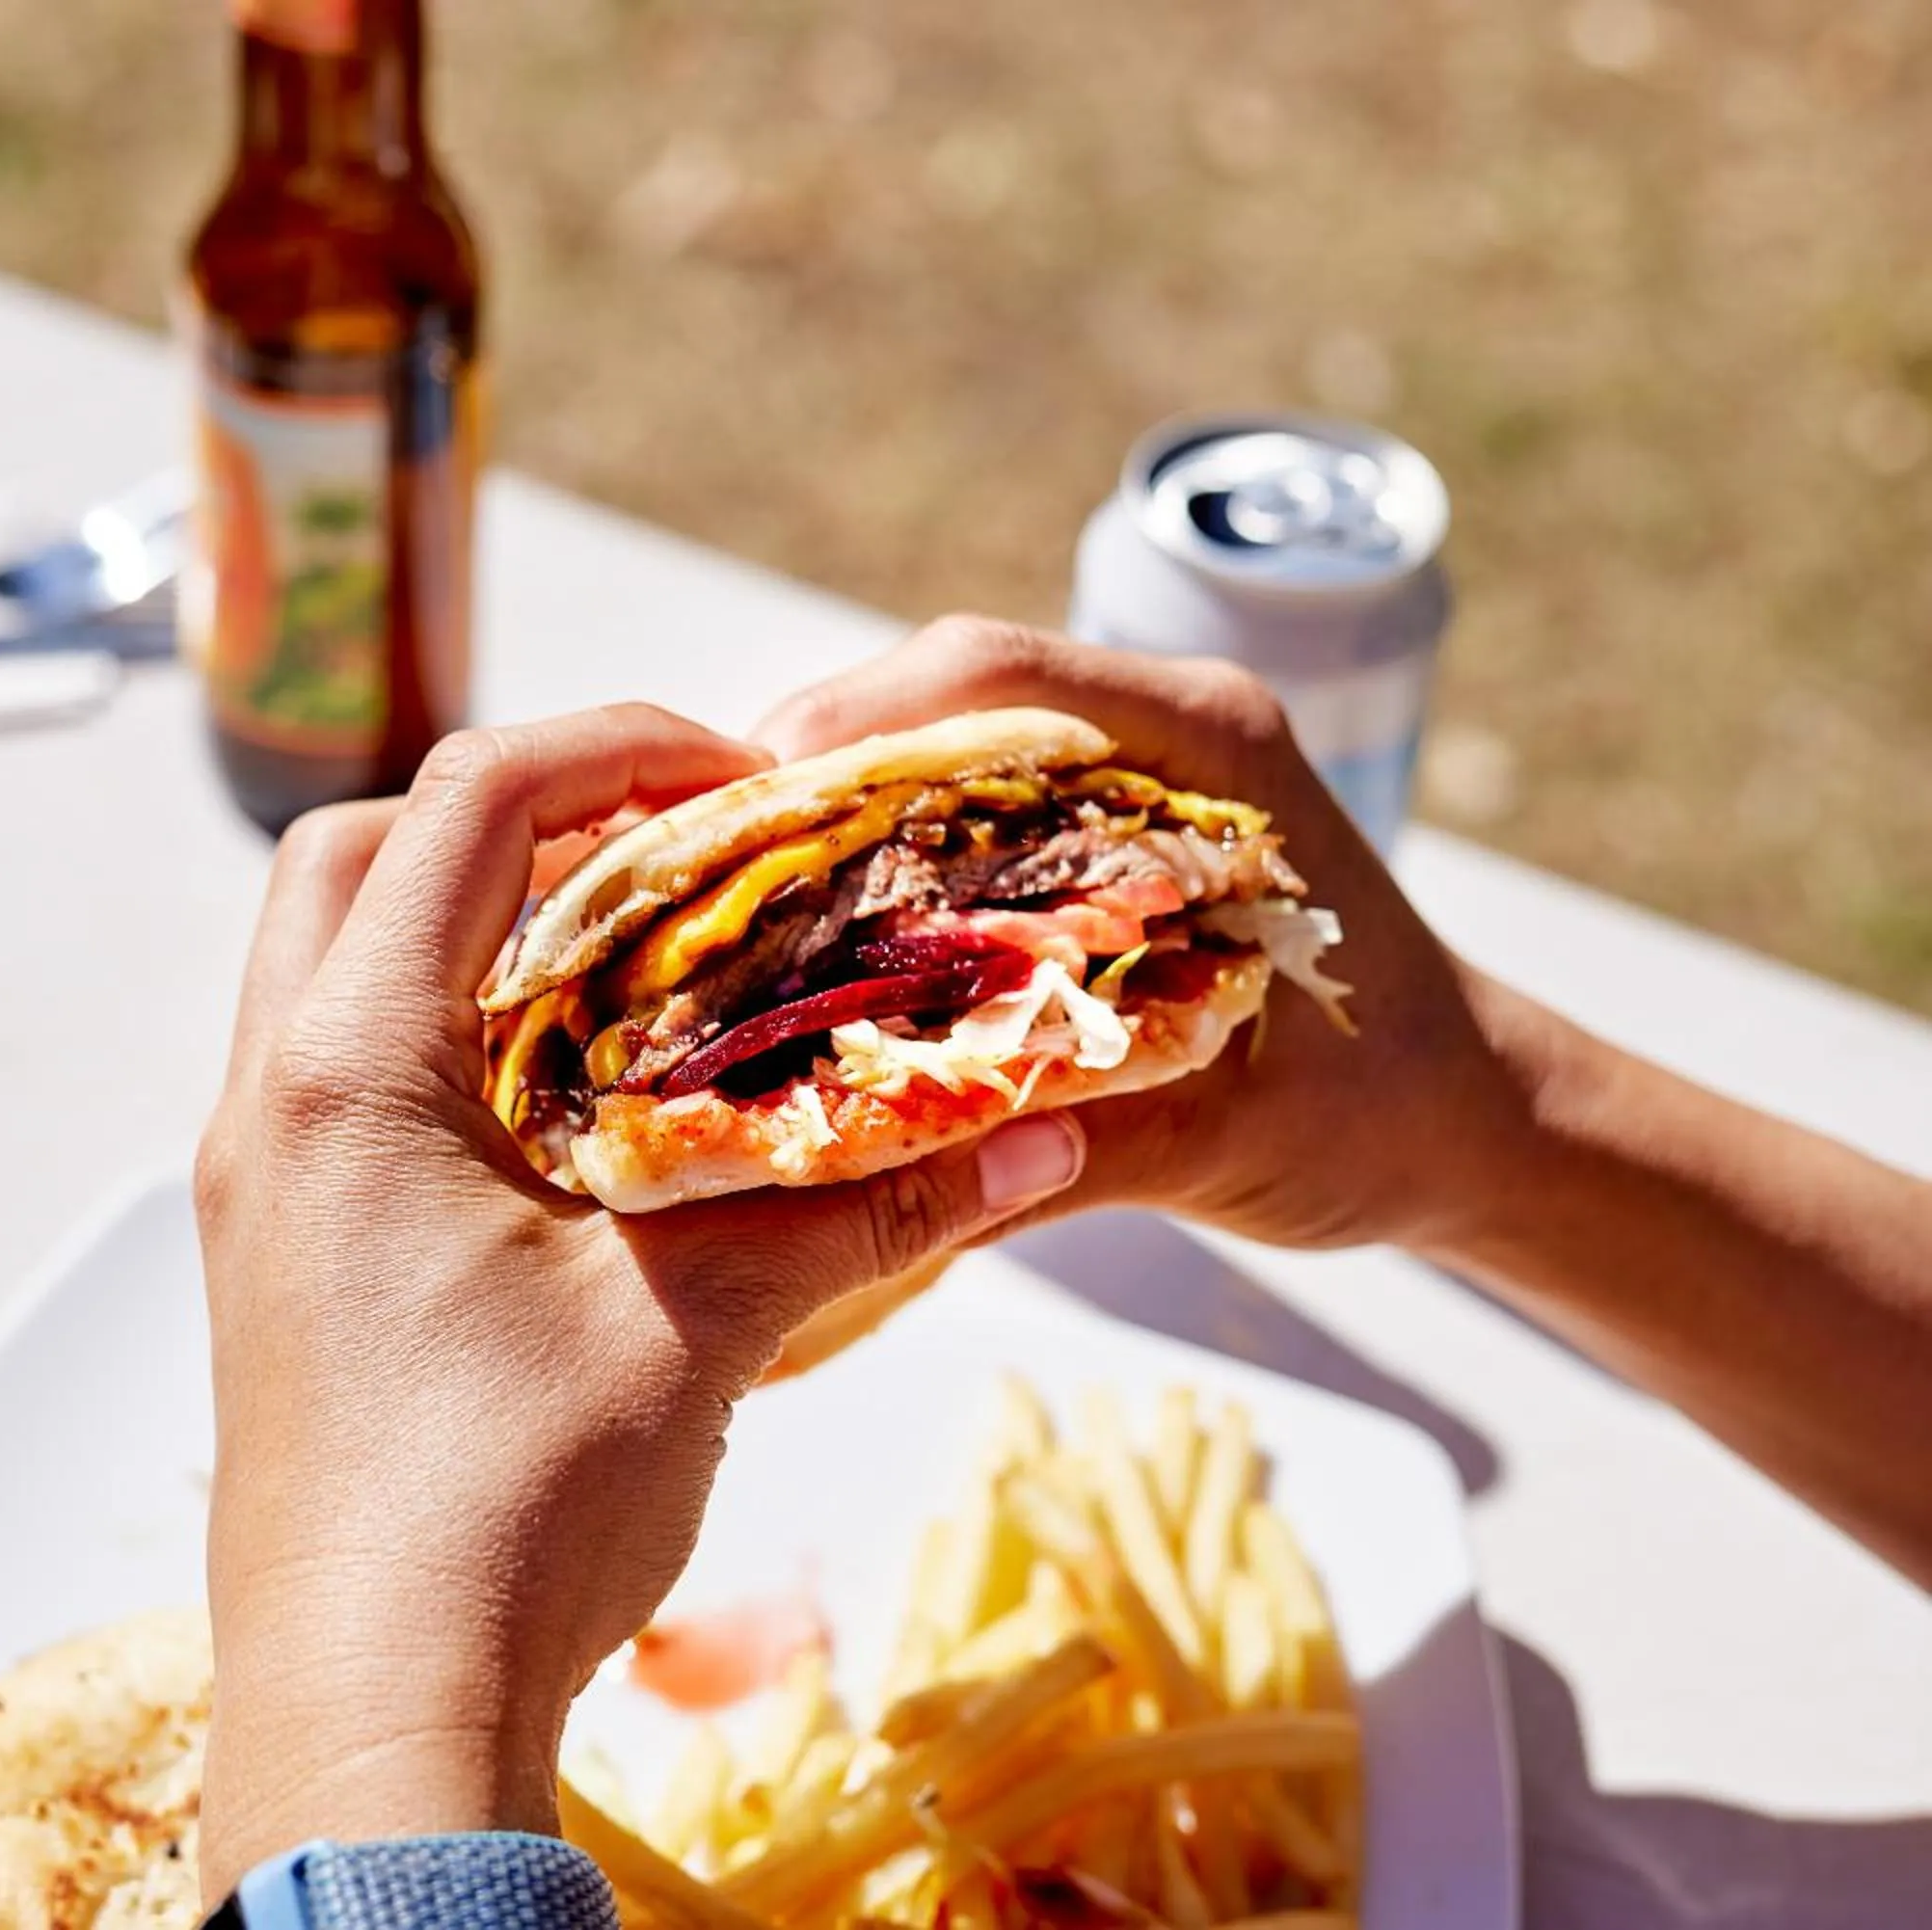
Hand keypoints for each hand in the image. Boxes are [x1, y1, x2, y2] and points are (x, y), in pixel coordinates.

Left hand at [193, 704, 1087, 1892]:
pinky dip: (459, 1049)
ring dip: (482, 939)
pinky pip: (353, 1086)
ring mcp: (264, 1190)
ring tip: (644, 977)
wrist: (368, 1724)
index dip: (614, 748)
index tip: (740, 777)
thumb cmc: (501, 1514)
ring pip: (344, 975)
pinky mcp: (285, 1266)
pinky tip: (587, 1123)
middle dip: (521, 821)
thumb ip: (864, 1200)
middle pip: (365, 861)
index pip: (462, 804)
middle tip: (676, 858)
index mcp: (347, 1069)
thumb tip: (1045, 1136)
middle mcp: (272, 1104)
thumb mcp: (701, 1327)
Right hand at [755, 615, 1540, 1253]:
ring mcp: (1118, 780)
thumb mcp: (1229, 1135)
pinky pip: (954, 824)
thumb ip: (1066, 1133)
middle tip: (696, 879)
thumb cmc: (1381, 1113)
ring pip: (929, 759)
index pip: (995, 675)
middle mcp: (1152, 734)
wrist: (1475, 1124)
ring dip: (828, 826)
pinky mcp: (1093, 839)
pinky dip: (875, 871)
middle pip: (932, 700)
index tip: (749, 801)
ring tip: (725, 912)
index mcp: (1204, 747)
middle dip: (805, 780)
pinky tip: (808, 947)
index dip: (855, 721)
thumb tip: (872, 1148)